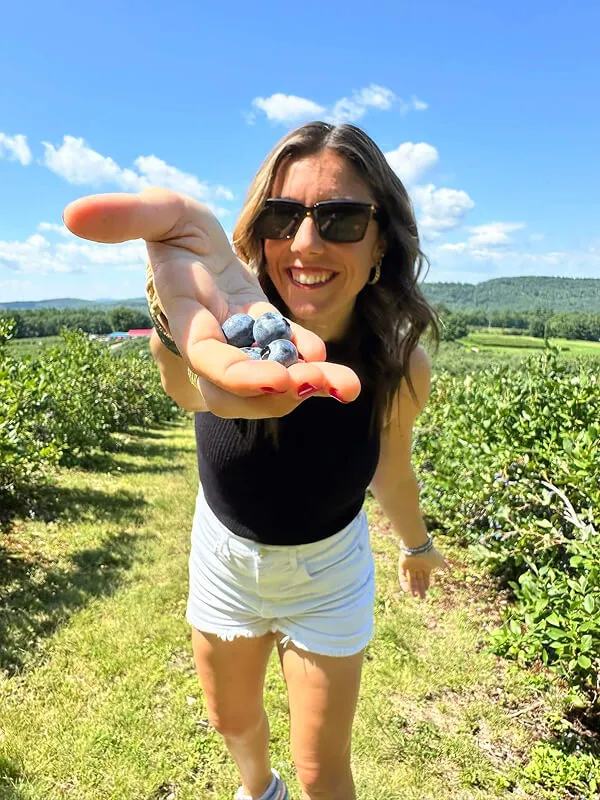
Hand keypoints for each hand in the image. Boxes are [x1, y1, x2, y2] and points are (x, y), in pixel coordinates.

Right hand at [62, 188, 360, 417]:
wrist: (202, 247)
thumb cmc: (179, 228)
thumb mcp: (161, 210)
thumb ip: (128, 214)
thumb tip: (72, 216)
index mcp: (186, 319)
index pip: (206, 360)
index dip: (236, 374)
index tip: (275, 378)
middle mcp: (212, 346)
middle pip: (236, 393)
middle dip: (276, 396)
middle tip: (319, 384)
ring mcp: (241, 349)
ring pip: (264, 390)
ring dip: (303, 389)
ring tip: (345, 384)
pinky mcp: (266, 344)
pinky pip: (287, 366)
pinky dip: (313, 372)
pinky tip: (339, 375)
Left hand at [398, 547, 449, 599]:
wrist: (418, 546)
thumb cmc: (429, 553)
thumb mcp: (439, 561)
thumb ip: (445, 566)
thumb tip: (451, 570)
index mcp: (426, 566)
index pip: (426, 577)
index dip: (426, 584)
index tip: (427, 591)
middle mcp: (418, 567)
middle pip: (419, 580)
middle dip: (421, 589)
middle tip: (422, 598)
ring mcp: (410, 566)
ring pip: (411, 579)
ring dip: (412, 588)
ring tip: (414, 596)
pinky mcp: (402, 565)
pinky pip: (401, 575)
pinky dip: (403, 583)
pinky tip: (406, 590)